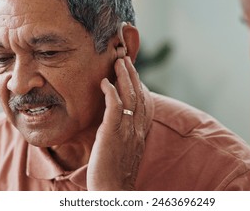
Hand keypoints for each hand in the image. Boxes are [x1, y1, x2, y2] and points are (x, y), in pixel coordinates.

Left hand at [86, 56, 150, 189]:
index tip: (133, 71)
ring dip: (124, 76)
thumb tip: (116, 121)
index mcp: (140, 133)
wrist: (113, 191)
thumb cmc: (114, 173)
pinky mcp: (113, 134)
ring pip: (130, 97)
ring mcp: (127, 131)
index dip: (140, 84)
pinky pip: (116, 107)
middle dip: (133, 74)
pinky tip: (105, 82)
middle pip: (139, 94)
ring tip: (117, 61)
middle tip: (125, 58)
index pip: (144, 102)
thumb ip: (123, 133)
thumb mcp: (123, 150)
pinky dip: (111, 92)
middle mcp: (137, 129)